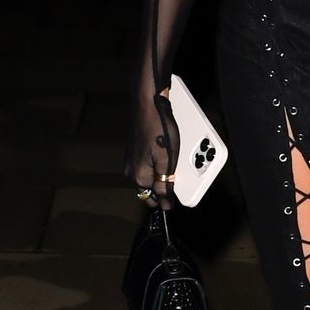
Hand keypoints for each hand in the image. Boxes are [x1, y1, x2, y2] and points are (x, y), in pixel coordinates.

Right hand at [124, 82, 180, 207]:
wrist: (147, 104)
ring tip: (173, 160)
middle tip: (177, 173)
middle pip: (150, 189)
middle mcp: (131, 171)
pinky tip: (166, 151)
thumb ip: (165, 185)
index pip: (153, 200)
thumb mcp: (167, 161)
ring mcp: (131, 160)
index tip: (178, 194)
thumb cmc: (159, 130)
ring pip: (149, 176)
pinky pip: (148, 164)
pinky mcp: (134, 150)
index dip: (166, 199)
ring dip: (162, 173)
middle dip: (164, 184)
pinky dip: (158, 162)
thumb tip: (165, 205)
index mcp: (139, 177)